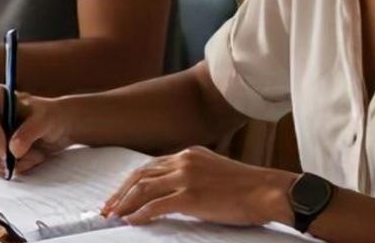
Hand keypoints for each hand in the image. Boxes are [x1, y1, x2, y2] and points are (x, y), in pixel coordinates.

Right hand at [0, 86, 72, 176]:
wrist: (61, 127)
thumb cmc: (53, 116)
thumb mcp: (45, 120)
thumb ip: (28, 132)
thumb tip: (13, 149)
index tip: (6, 152)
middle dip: (7, 154)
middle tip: (33, 155)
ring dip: (16, 162)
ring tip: (37, 154)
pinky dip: (17, 166)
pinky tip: (32, 156)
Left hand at [101, 146, 293, 226]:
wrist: (267, 190)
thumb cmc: (246, 187)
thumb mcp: (214, 171)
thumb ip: (193, 174)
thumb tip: (176, 190)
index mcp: (188, 153)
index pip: (150, 166)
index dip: (131, 182)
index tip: (119, 195)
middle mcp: (183, 161)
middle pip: (140, 175)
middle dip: (120, 192)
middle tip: (106, 207)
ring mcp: (186, 177)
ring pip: (144, 189)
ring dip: (124, 203)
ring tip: (112, 215)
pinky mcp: (191, 196)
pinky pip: (156, 205)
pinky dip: (140, 213)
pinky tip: (131, 221)